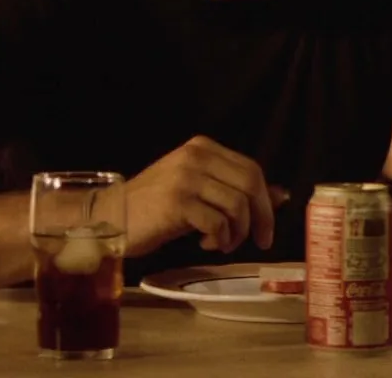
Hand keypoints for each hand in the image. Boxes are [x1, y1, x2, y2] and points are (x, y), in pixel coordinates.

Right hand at [125, 136, 287, 257]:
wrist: (110, 216)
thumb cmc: (154, 206)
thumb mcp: (198, 192)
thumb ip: (233, 190)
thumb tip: (281, 195)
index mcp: (202, 148)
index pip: (251, 169)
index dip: (267, 201)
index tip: (266, 229)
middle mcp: (196, 156)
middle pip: (250, 184)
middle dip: (261, 218)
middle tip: (258, 242)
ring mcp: (186, 178)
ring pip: (237, 206)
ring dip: (236, 233)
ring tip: (221, 243)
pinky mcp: (177, 202)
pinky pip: (217, 223)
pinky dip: (219, 239)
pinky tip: (205, 244)